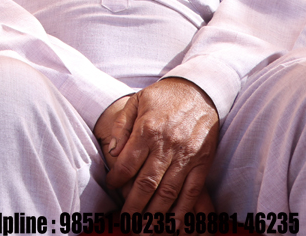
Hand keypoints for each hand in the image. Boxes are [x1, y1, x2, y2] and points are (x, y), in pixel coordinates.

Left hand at [94, 78, 218, 215]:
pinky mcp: (203, 163)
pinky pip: (193, 191)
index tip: (110, 186)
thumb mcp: (136, 101)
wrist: (199, 90)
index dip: (117, 178)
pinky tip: (174, 224)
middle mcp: (167, 146)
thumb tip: (111, 151)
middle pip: (147, 183)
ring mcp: (187, 156)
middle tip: (126, 221)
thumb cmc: (163, 97)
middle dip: (134, 205)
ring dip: (157, 214)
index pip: (128, 162)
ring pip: (169, 192)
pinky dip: (184, 210)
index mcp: (148, 130)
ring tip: (146, 228)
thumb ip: (122, 126)